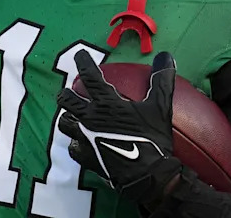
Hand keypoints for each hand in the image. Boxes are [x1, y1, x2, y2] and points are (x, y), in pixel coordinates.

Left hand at [57, 50, 181, 205]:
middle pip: (67, 100)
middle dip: (66, 93)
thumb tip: (166, 56)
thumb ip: (161, 80)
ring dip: (68, 117)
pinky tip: (81, 142)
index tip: (80, 55)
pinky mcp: (85, 157)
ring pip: (64, 123)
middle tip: (72, 91)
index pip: (90, 76)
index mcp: (106, 103)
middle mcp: (90, 118)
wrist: (147, 175)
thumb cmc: (152, 139)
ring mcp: (85, 139)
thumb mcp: (160, 107)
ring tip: (74, 116)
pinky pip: (72, 147)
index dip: (83, 62)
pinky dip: (75, 143)